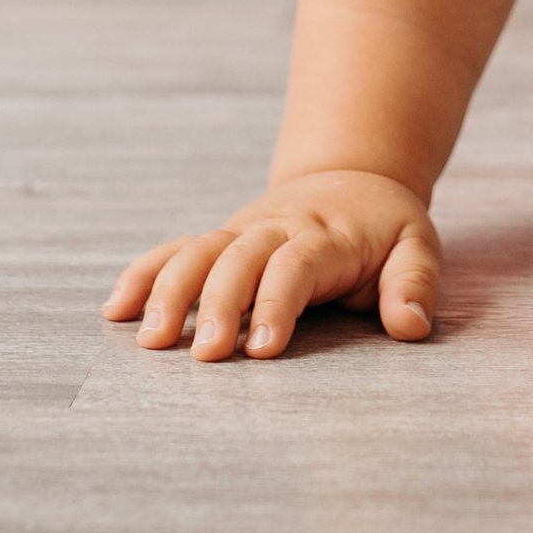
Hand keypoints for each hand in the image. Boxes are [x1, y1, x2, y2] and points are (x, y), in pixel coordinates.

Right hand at [105, 172, 440, 362]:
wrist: (351, 176)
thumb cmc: (385, 227)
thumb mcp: (416, 246)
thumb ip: (413, 285)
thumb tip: (411, 326)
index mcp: (325, 236)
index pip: (296, 266)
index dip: (277, 303)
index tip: (262, 349)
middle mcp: (276, 229)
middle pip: (240, 259)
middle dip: (220, 305)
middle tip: (204, 356)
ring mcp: (242, 231)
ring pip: (199, 251)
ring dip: (171, 291)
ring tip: (150, 339)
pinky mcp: (221, 239)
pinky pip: (177, 250)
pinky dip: (145, 273)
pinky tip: (116, 309)